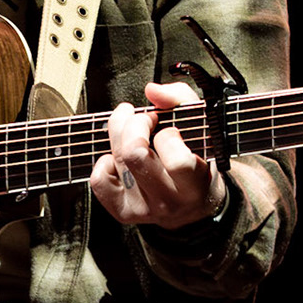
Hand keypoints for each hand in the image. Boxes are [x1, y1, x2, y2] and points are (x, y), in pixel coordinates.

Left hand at [90, 82, 225, 229]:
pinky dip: (103, 162)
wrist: (195, 204)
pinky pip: (100, 181)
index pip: (178, 161)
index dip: (168, 136)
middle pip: (135, 154)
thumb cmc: (199, 160)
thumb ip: (181, 100)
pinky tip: (118, 157)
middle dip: (136, 124)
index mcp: (195, 183)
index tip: (170, 128)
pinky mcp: (125, 211)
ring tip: (132, 128)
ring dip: (119, 134)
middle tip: (145, 118)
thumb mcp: (203, 127)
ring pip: (116, 160)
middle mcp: (170, 199)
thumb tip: (152, 90)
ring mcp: (145, 208)